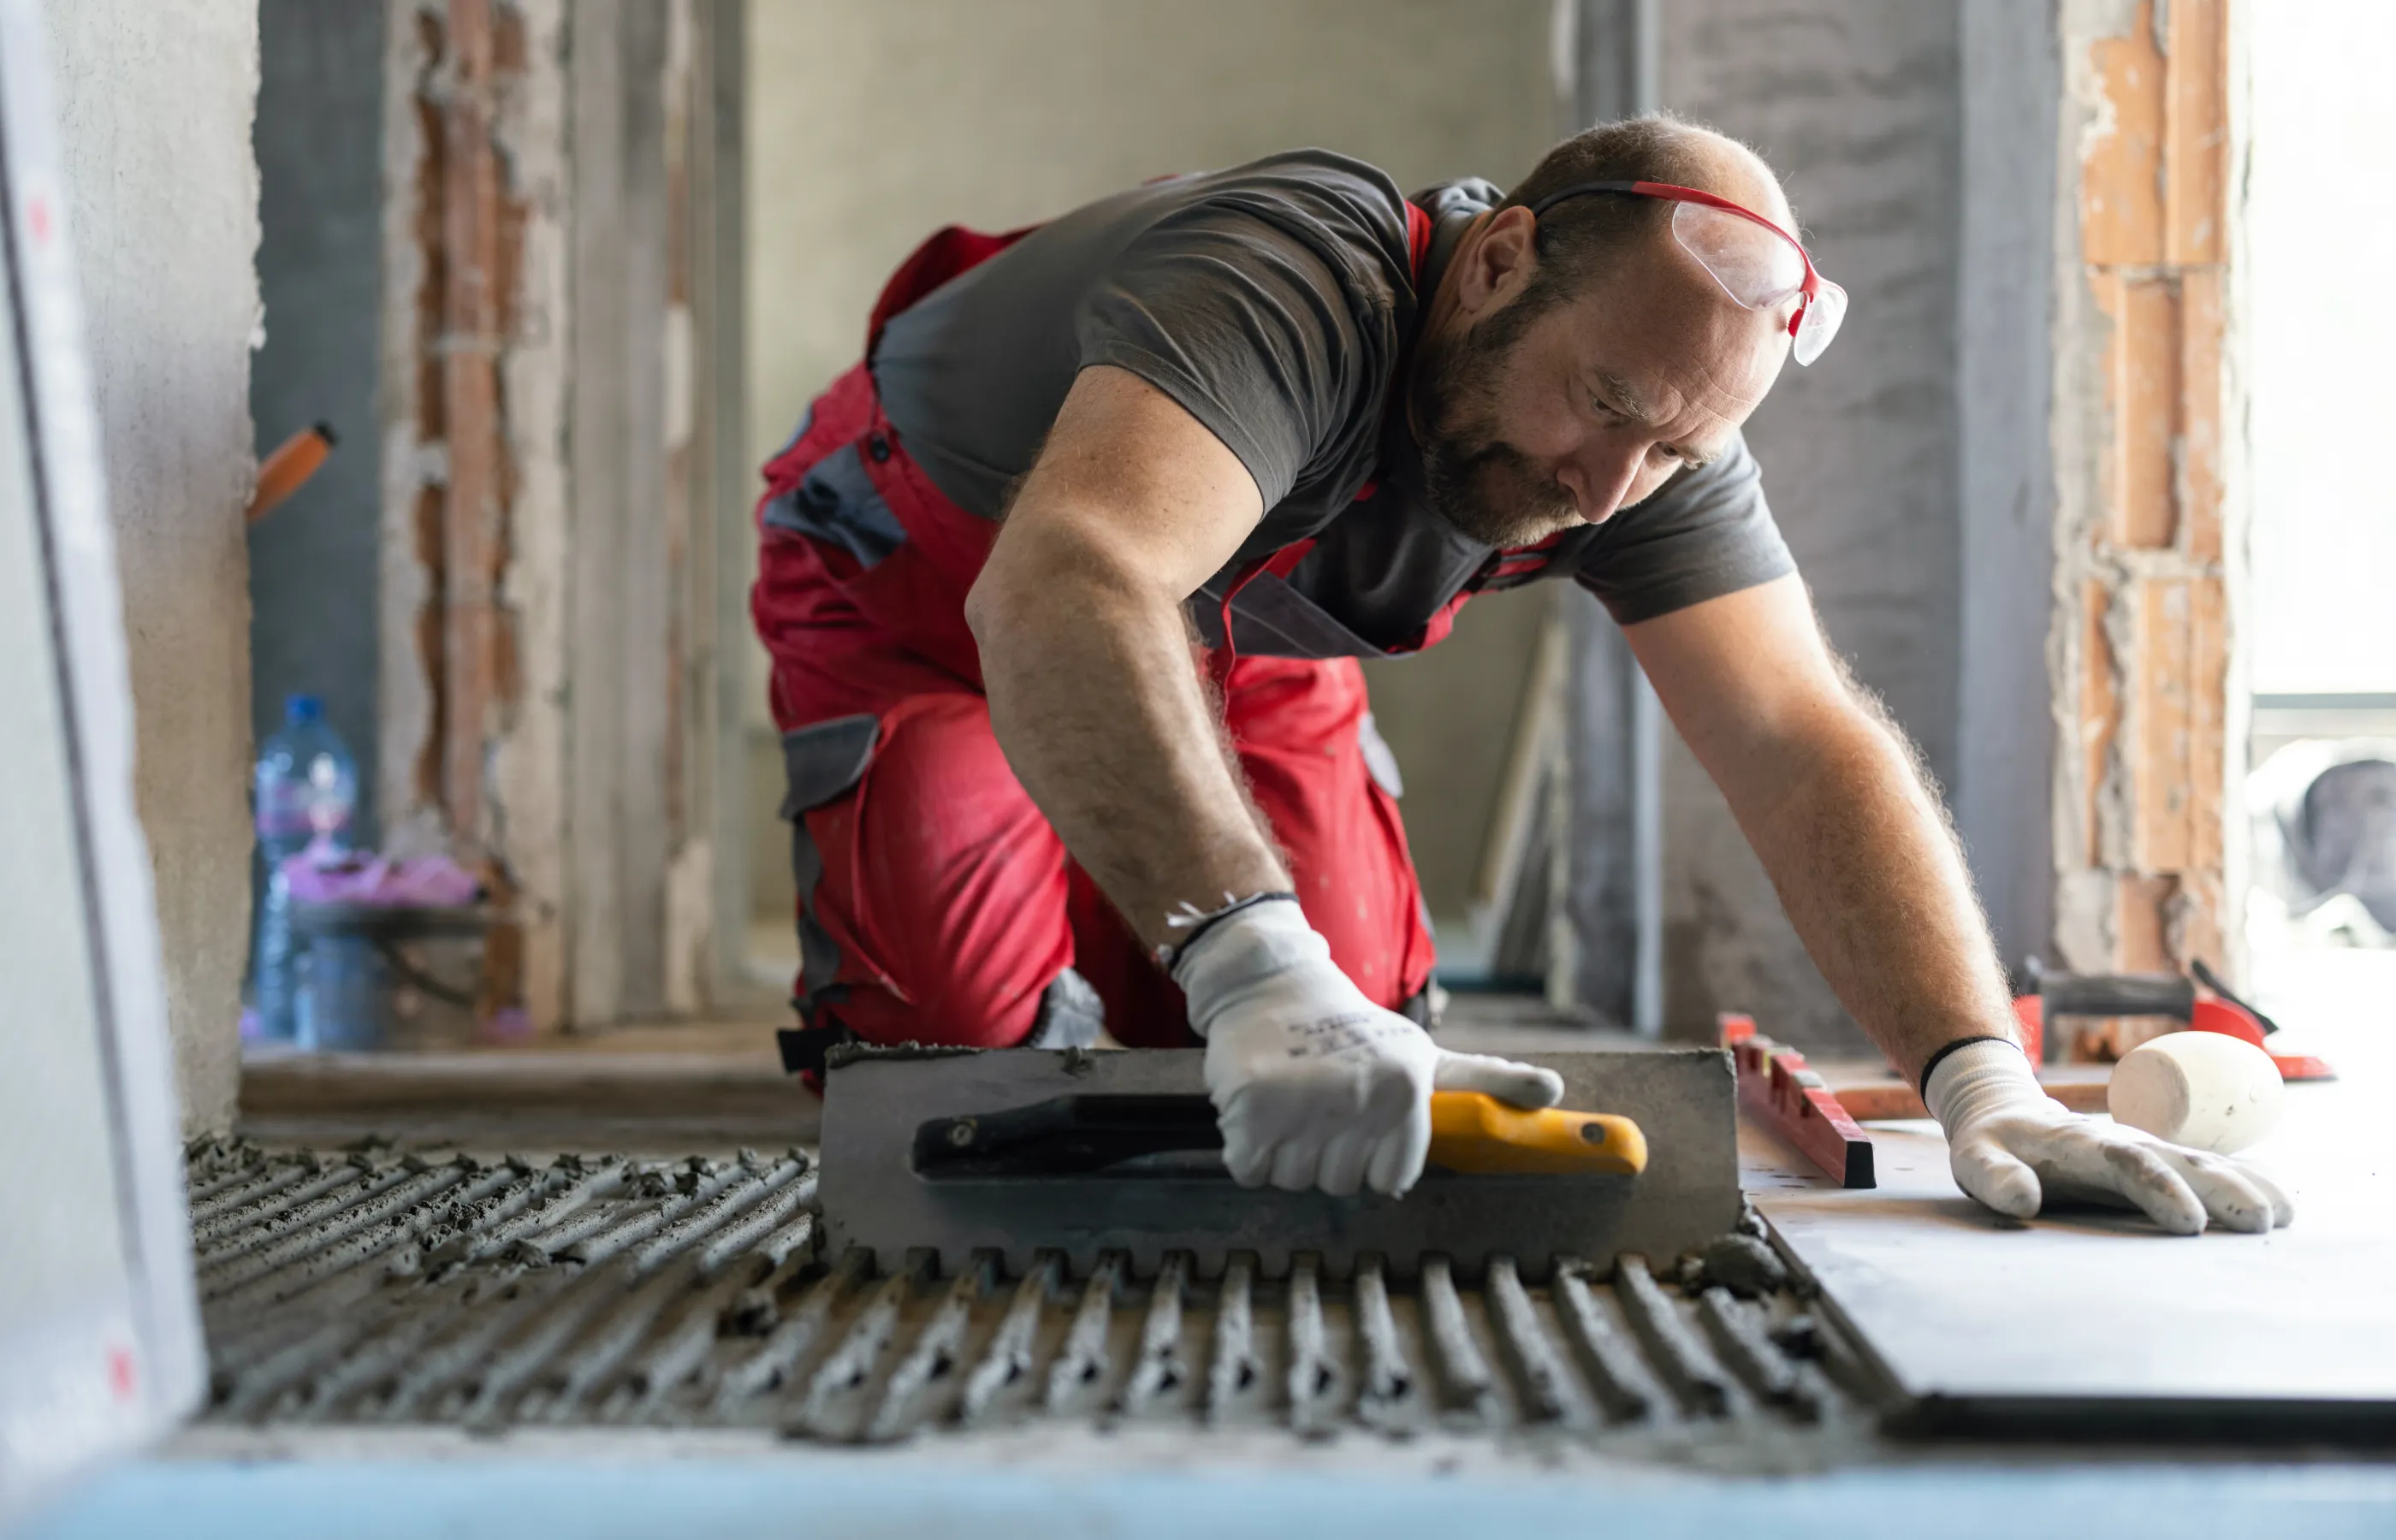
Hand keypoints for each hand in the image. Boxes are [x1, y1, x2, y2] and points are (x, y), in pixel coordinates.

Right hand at [1171, 897, 1561, 1196]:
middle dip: (1324, 1154)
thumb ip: (1487, 1081)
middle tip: (1320, 1104)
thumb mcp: (1423, 1054)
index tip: (1359, 1117)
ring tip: (1293, 1099)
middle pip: (1340, 1184)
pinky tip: (1260, 1106)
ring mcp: (1303, 1103)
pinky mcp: (1252, 1107)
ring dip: (1285, 1151)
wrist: (1271, 983)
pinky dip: (1248, 1149)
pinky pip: (1250, 1169)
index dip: (1369, 1156)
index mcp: (1406, 1089)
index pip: (1389, 1181)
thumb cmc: (1352, 1031)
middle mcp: (1359, 1097)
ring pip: (1295, 1180)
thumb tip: (1556, 1092)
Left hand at [1925, 1039, 2294, 1234]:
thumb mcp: (1975, 1158)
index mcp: (2081, 1144)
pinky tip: (2280, 1200)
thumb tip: (2022, 1202)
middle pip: (2180, 1161)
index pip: (2127, 1164)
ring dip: (2244, 1184)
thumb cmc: (1991, 1144)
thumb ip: (1995, 1177)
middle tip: (2258, 1223)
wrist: (2006, 1110)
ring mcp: (2145, 1147)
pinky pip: (2207, 1165)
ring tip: (2283, 1215)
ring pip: (2202, 1161)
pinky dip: (2245, 1178)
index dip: (2160, 1189)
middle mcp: (2123, 1142)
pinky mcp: (2158, 1159)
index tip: (2190, 1224)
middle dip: (2221, 1189)